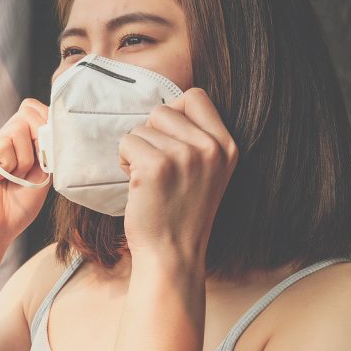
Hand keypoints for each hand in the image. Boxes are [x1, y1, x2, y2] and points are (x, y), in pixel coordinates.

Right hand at [0, 98, 51, 245]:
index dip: (46, 122)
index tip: (47, 152)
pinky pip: (3, 144)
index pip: (32, 109)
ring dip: (24, 161)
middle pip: (27, 113)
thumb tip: (50, 123)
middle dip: (39, 142)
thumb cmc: (18, 206)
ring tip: (12, 178)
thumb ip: (46, 147)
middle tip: (30, 169)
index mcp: (16, 139)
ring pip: (18, 130)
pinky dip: (9, 164)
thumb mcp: (43, 172)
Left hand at [117, 88, 237, 262]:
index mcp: (227, 146)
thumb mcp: (206, 172)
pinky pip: (127, 142)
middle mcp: (211, 148)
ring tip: (149, 181)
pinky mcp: (157, 166)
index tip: (169, 143)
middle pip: (162, 110)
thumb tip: (164, 109)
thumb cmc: (179, 213)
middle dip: (151, 136)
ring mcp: (185, 156)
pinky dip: (124, 161)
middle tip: (156, 168)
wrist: (172, 254)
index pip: (195, 96)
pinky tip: (137, 185)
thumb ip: (196, 140)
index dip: (173, 115)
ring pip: (141, 127)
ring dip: (136, 152)